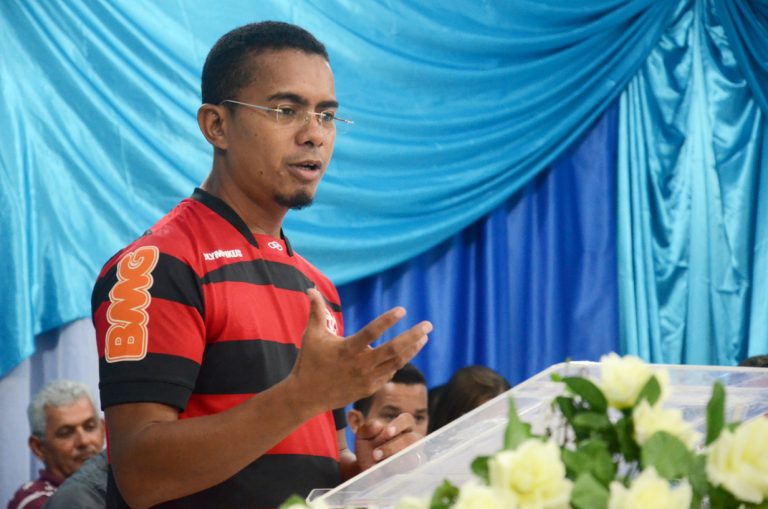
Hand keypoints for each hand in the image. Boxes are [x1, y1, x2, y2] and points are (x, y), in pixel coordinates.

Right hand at [288, 289, 431, 415]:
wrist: (307, 396)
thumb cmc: (309, 361)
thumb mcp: (312, 335)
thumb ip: (316, 311)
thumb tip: (311, 289)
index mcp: (348, 349)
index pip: (372, 332)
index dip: (387, 320)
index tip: (402, 310)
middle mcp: (361, 365)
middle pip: (394, 349)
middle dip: (413, 336)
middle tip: (428, 325)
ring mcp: (367, 379)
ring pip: (396, 362)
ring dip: (413, 349)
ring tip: (425, 337)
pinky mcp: (370, 389)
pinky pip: (389, 373)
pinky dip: (399, 362)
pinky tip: (408, 352)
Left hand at [354, 413, 423, 471]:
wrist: (366, 467)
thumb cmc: (368, 446)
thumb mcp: (363, 435)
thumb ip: (367, 428)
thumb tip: (377, 425)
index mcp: (403, 426)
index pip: (406, 420)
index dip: (398, 425)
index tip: (387, 431)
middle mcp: (412, 440)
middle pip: (411, 439)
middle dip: (392, 447)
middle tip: (375, 454)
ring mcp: (414, 456)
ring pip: (413, 458)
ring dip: (394, 462)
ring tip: (377, 467)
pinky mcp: (411, 471)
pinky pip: (408, 472)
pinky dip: (393, 473)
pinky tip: (381, 473)